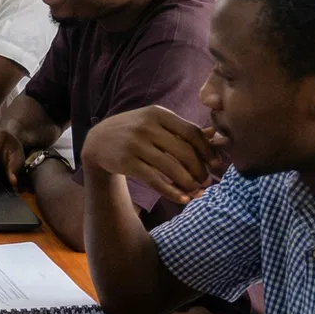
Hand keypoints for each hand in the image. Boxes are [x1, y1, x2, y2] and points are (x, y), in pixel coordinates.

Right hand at [78, 105, 220, 205]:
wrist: (98, 141)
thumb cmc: (134, 132)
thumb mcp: (156, 124)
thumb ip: (183, 130)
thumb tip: (215, 136)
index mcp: (158, 114)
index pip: (191, 132)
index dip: (207, 150)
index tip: (216, 164)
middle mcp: (146, 126)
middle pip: (184, 151)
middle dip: (199, 170)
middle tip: (206, 182)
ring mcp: (135, 144)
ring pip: (171, 168)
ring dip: (188, 183)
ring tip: (196, 192)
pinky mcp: (126, 162)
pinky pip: (155, 180)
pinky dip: (171, 191)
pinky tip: (182, 199)